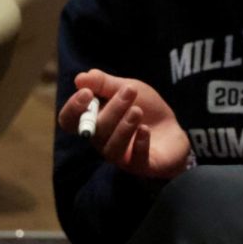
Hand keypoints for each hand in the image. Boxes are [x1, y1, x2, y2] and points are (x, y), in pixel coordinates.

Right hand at [57, 69, 190, 179]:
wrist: (173, 129)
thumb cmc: (145, 108)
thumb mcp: (128, 88)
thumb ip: (105, 83)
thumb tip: (81, 78)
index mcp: (94, 121)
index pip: (69, 121)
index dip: (73, 109)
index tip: (87, 92)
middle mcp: (102, 141)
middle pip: (96, 131)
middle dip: (112, 109)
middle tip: (130, 91)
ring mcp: (120, 156)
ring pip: (112, 148)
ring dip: (124, 127)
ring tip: (138, 110)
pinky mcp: (141, 165)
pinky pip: (135, 160)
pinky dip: (139, 144)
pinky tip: (145, 130)